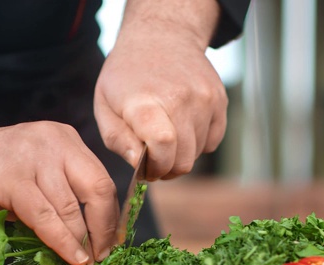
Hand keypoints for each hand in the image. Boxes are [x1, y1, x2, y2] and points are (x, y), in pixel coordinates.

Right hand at [0, 118, 118, 264]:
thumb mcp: (37, 172)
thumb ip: (61, 194)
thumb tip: (87, 237)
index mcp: (66, 141)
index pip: (102, 180)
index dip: (110, 216)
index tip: (110, 242)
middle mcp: (55, 144)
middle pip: (96, 190)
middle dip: (103, 229)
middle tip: (101, 255)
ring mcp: (34, 158)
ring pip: (70, 207)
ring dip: (81, 241)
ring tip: (84, 262)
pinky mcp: (11, 178)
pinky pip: (44, 216)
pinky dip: (60, 240)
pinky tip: (69, 256)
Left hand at [94, 0, 226, 179]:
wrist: (162, 36)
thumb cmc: (127, 75)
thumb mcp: (104, 104)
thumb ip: (118, 139)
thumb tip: (139, 164)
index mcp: (146, 101)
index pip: (163, 145)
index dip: (156, 166)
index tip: (145, 167)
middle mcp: (181, 99)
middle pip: (184, 159)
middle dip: (167, 169)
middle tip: (153, 159)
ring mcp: (205, 99)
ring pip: (198, 153)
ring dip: (181, 154)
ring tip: (165, 136)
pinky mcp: (220, 100)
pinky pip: (213, 141)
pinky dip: (198, 143)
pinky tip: (182, 127)